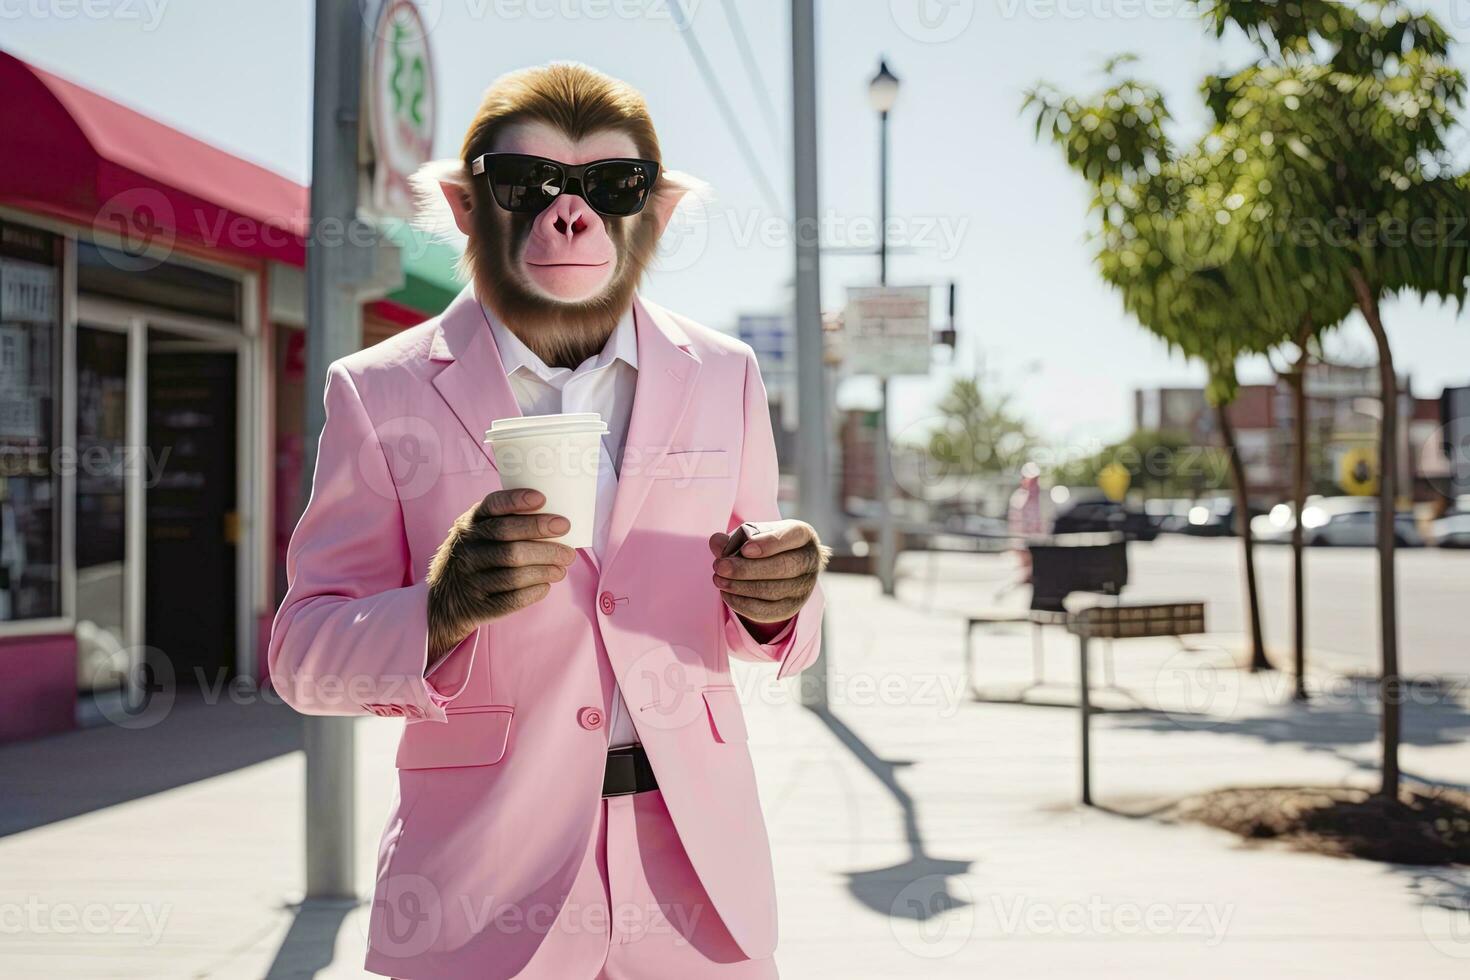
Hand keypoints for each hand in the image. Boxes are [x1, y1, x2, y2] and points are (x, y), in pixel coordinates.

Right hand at [426, 489, 575, 664]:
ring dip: (545, 568)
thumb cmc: (478, 556)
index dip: (516, 501)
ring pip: (514, 572)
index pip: (492, 506)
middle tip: (566, 536)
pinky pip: (512, 598)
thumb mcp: (479, 533)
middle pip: (508, 539)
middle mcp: (467, 548)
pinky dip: (534, 591)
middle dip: (541, 534)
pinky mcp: (479, 605)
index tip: (542, 499)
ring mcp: (470, 578)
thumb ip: (507, 522)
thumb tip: (557, 520)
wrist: (445, 599)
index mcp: (469, 524)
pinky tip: (546, 585)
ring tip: (563, 566)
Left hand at [708, 520, 826, 629]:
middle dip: (747, 569)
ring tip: (718, 580)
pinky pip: (768, 611)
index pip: (791, 537)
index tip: (744, 549)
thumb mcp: (750, 535)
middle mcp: (809, 561)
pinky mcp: (792, 608)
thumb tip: (716, 542)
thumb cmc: (763, 544)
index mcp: (802, 535)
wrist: (779, 565)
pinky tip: (727, 594)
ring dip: (741, 587)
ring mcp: (804, 587)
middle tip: (720, 567)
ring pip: (774, 591)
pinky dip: (744, 604)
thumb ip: (733, 538)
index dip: (769, 544)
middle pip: (783, 567)